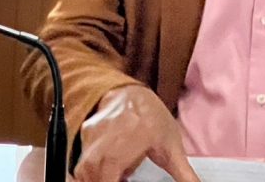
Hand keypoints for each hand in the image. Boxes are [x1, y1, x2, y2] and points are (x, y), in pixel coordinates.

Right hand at [75, 85, 200, 181]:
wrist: (131, 92)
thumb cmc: (152, 118)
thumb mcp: (172, 147)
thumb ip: (184, 174)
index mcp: (128, 143)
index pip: (109, 177)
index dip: (114, 181)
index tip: (124, 179)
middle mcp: (105, 141)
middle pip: (94, 176)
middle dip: (106, 181)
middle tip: (123, 176)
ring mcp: (91, 138)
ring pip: (84, 172)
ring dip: (97, 178)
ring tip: (116, 174)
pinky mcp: (83, 137)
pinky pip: (80, 165)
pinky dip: (90, 173)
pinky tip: (106, 171)